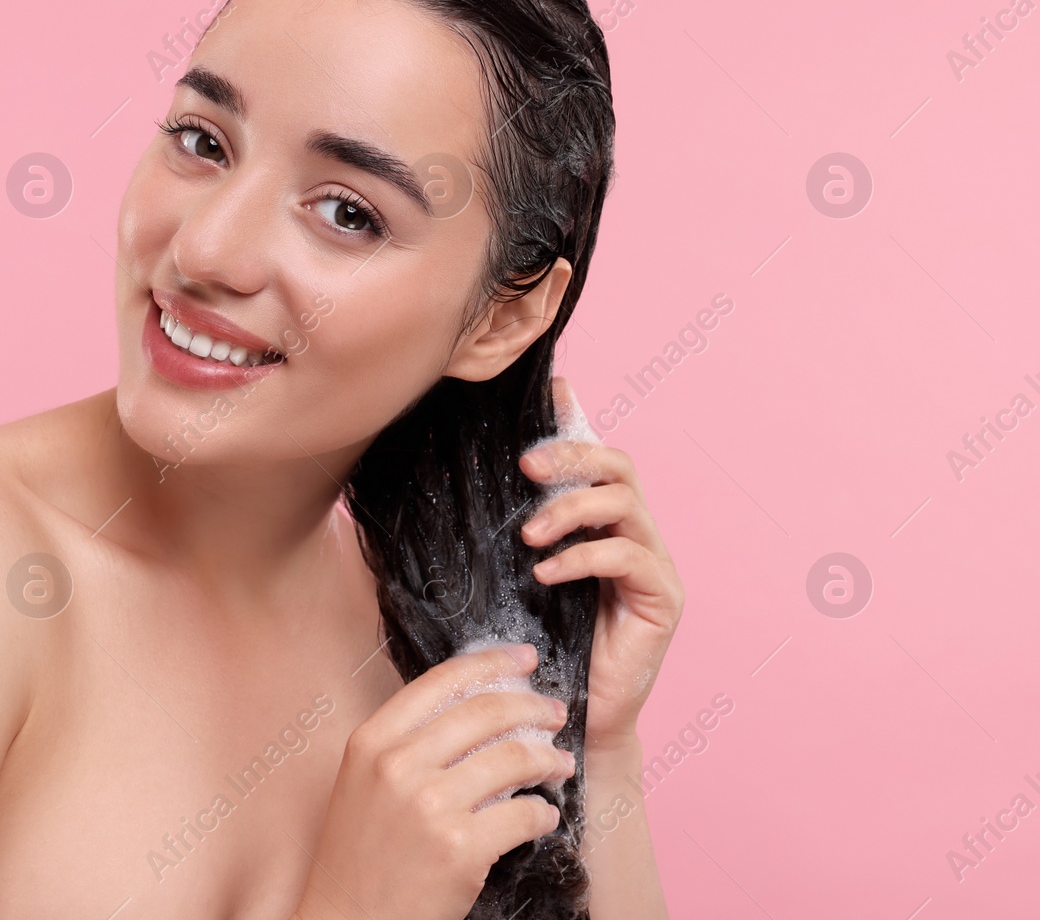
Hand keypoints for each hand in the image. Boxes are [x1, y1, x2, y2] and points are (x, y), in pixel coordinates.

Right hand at [294, 646, 573, 919]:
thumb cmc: (360, 854)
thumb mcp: (365, 780)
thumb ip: (408, 741)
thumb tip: (476, 707)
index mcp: (372, 740)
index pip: (442, 682)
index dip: (491, 663)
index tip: (524, 658)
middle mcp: (398, 765)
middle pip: (486, 713)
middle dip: (532, 706)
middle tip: (554, 711)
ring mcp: (431, 807)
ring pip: (514, 760)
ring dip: (548, 759)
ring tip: (558, 763)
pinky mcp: (461, 849)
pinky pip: (524, 814)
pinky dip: (543, 813)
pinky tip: (543, 815)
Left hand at [517, 376, 684, 753]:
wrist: (568, 721)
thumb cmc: (536, 650)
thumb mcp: (509, 582)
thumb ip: (501, 539)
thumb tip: (450, 499)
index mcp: (598, 525)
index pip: (594, 457)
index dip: (575, 422)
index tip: (549, 393)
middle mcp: (633, 536)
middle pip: (617, 467)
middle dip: (573, 456)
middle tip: (526, 469)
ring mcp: (653, 566)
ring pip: (625, 504)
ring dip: (572, 510)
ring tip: (529, 536)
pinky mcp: (663, 599)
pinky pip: (628, 557)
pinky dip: (584, 557)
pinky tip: (548, 574)